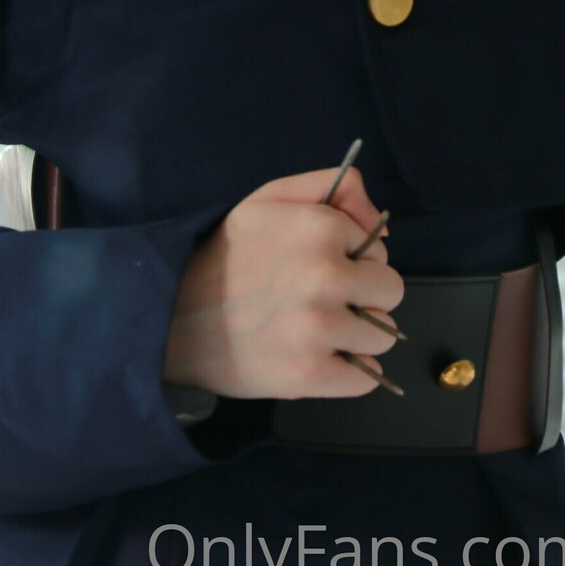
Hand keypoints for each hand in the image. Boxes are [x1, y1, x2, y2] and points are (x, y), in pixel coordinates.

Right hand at [161, 165, 403, 400]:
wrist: (174, 317)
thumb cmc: (227, 255)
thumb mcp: (270, 198)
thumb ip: (334, 188)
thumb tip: (382, 225)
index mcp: (320, 228)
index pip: (378, 248)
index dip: (353, 257)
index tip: (321, 264)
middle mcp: (325, 276)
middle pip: (390, 291)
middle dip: (365, 294)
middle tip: (324, 298)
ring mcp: (319, 329)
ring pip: (382, 335)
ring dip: (358, 334)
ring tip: (318, 328)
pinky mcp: (310, 375)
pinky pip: (366, 377)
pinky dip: (350, 371)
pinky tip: (319, 355)